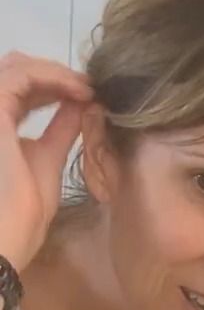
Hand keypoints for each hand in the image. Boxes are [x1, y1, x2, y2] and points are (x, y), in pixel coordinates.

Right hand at [0, 53, 92, 272]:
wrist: (4, 242)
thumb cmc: (21, 218)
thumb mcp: (47, 163)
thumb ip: (60, 131)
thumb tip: (80, 106)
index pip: (19, 90)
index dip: (53, 85)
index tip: (87, 93)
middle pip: (16, 72)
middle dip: (55, 75)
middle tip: (90, 87)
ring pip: (17, 67)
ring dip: (56, 72)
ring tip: (87, 88)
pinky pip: (20, 77)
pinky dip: (51, 76)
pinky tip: (78, 90)